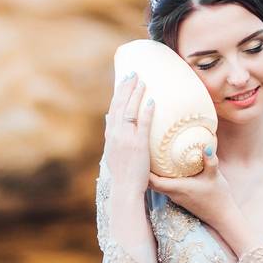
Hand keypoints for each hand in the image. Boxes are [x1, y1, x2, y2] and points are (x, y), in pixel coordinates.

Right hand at [104, 72, 155, 197]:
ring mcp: (126, 139)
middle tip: (133, 73)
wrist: (125, 189)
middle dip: (126, 87)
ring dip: (136, 94)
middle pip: (120, 105)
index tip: (123, 81)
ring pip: (130, 110)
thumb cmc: (123, 175)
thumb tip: (110, 120)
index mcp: (110, 137)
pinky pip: (143, 124)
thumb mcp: (113, 154)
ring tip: (142, 81)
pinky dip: (147, 111)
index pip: (113, 110)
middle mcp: (116, 135)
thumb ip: (113, 137)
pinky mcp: (139, 145)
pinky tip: (152, 101)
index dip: (118, 94)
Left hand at [147, 144, 232, 227]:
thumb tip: (206, 146)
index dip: (144, 171)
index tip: (141, 157)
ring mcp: (176, 197)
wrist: (222, 216)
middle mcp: (173, 194)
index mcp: (178, 188)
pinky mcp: (181, 199)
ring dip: (154, 175)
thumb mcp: (215, 176)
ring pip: (158, 186)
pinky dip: (163, 179)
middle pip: (151, 183)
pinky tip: (167, 169)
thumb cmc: (218, 197)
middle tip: (145, 154)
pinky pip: (166, 188)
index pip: (153, 182)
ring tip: (153, 159)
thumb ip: (210, 161)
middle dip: (146, 170)